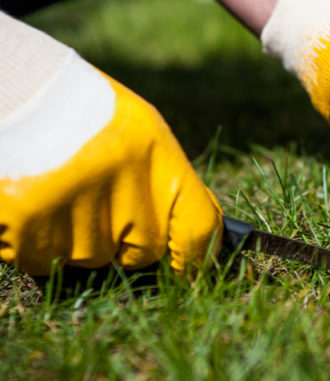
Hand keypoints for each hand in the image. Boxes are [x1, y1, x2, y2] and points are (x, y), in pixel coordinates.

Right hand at [0, 24, 221, 274]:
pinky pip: (40, 259)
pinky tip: (31, 199)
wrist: (15, 86)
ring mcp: (75, 204)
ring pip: (87, 258)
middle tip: (95, 199)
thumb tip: (197, 241)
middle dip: (122, 240)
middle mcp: (123, 183)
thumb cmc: (82, 110)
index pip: (198, 228)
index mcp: (157, 157)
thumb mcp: (140, 133)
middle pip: (141, 253)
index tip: (188, 269)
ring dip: (73, 237)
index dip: (196, 257)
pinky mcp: (29, 219)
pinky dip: (33, 241)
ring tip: (56, 188)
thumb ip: (166, 185)